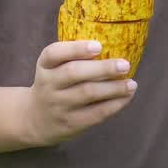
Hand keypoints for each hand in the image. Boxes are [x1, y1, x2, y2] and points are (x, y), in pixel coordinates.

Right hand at [22, 40, 136, 146]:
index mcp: (45, 66)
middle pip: (74, 73)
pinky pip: (95, 113)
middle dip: (102, 68)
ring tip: (131, 83)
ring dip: (113, 88)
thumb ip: (74, 57)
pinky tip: (126, 96)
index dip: (76, 49)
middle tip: (125, 65)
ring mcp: (58, 106)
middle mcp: (48, 85)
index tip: (98, 45)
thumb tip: (115, 43)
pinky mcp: (70, 123)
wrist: (36, 120)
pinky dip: (114, 104)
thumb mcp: (53, 68)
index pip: (54, 53)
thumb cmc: (55, 85)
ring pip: (88, 94)